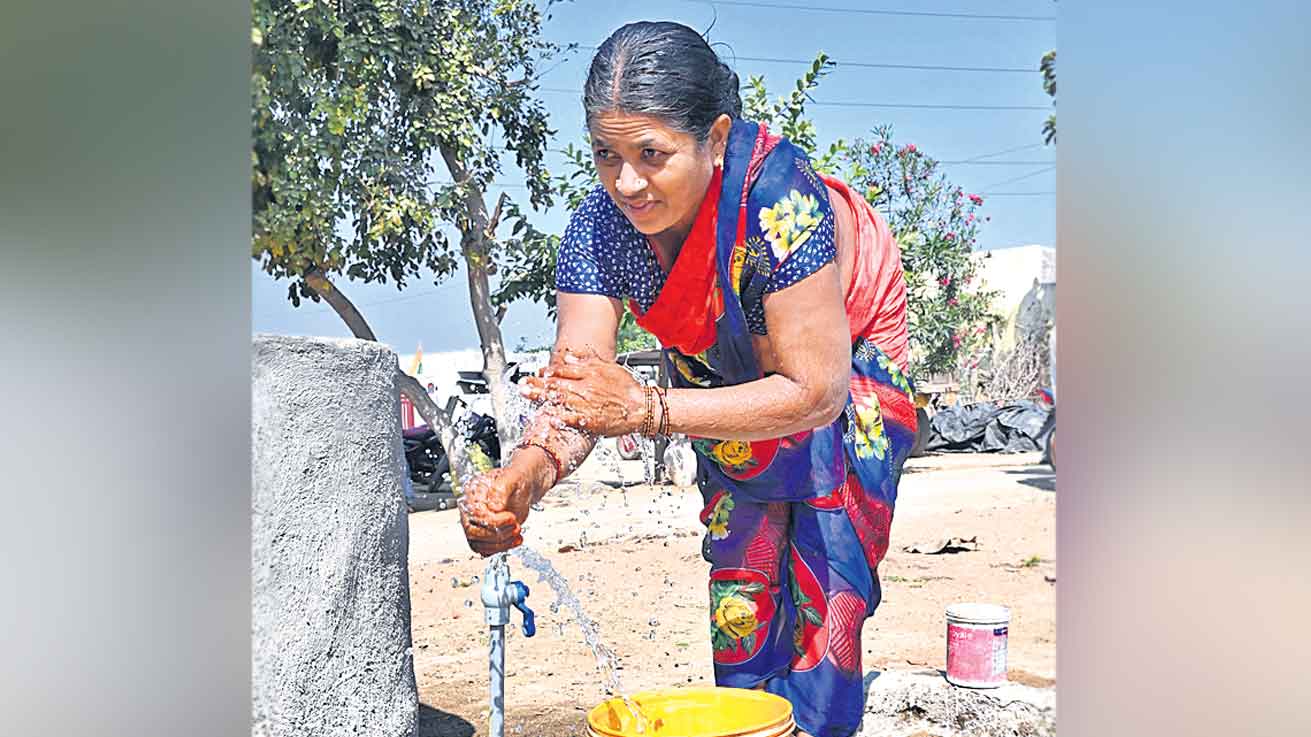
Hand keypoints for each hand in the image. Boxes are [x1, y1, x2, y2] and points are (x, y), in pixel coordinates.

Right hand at [459, 466, 532, 556]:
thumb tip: (494, 507)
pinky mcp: (486, 533)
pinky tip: (515, 540)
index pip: (475, 514)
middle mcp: (471, 509)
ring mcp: (478, 523)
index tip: (511, 517)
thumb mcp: (512, 478)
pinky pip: (486, 549)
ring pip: (478, 544)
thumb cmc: (517, 479)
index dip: (493, 521)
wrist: (525, 486)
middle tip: (515, 527)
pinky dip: (502, 548)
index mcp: (473, 494)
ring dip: (501, 544)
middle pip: (472, 533)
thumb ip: (501, 490)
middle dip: (496, 534)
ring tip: (517, 532)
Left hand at [519, 350, 646, 436]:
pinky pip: (572, 419)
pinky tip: (547, 417)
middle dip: (537, 384)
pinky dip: (559, 418)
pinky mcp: (591, 421)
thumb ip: (586, 362)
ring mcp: (588, 405)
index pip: (564, 370)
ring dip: (541, 397)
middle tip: (522, 384)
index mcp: (590, 374)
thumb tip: (567, 358)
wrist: (642, 407)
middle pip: (557, 384)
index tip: (537, 372)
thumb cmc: (627, 388)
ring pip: (560, 399)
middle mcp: (586, 388)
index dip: (548, 371)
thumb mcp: (608, 368)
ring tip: (527, 394)